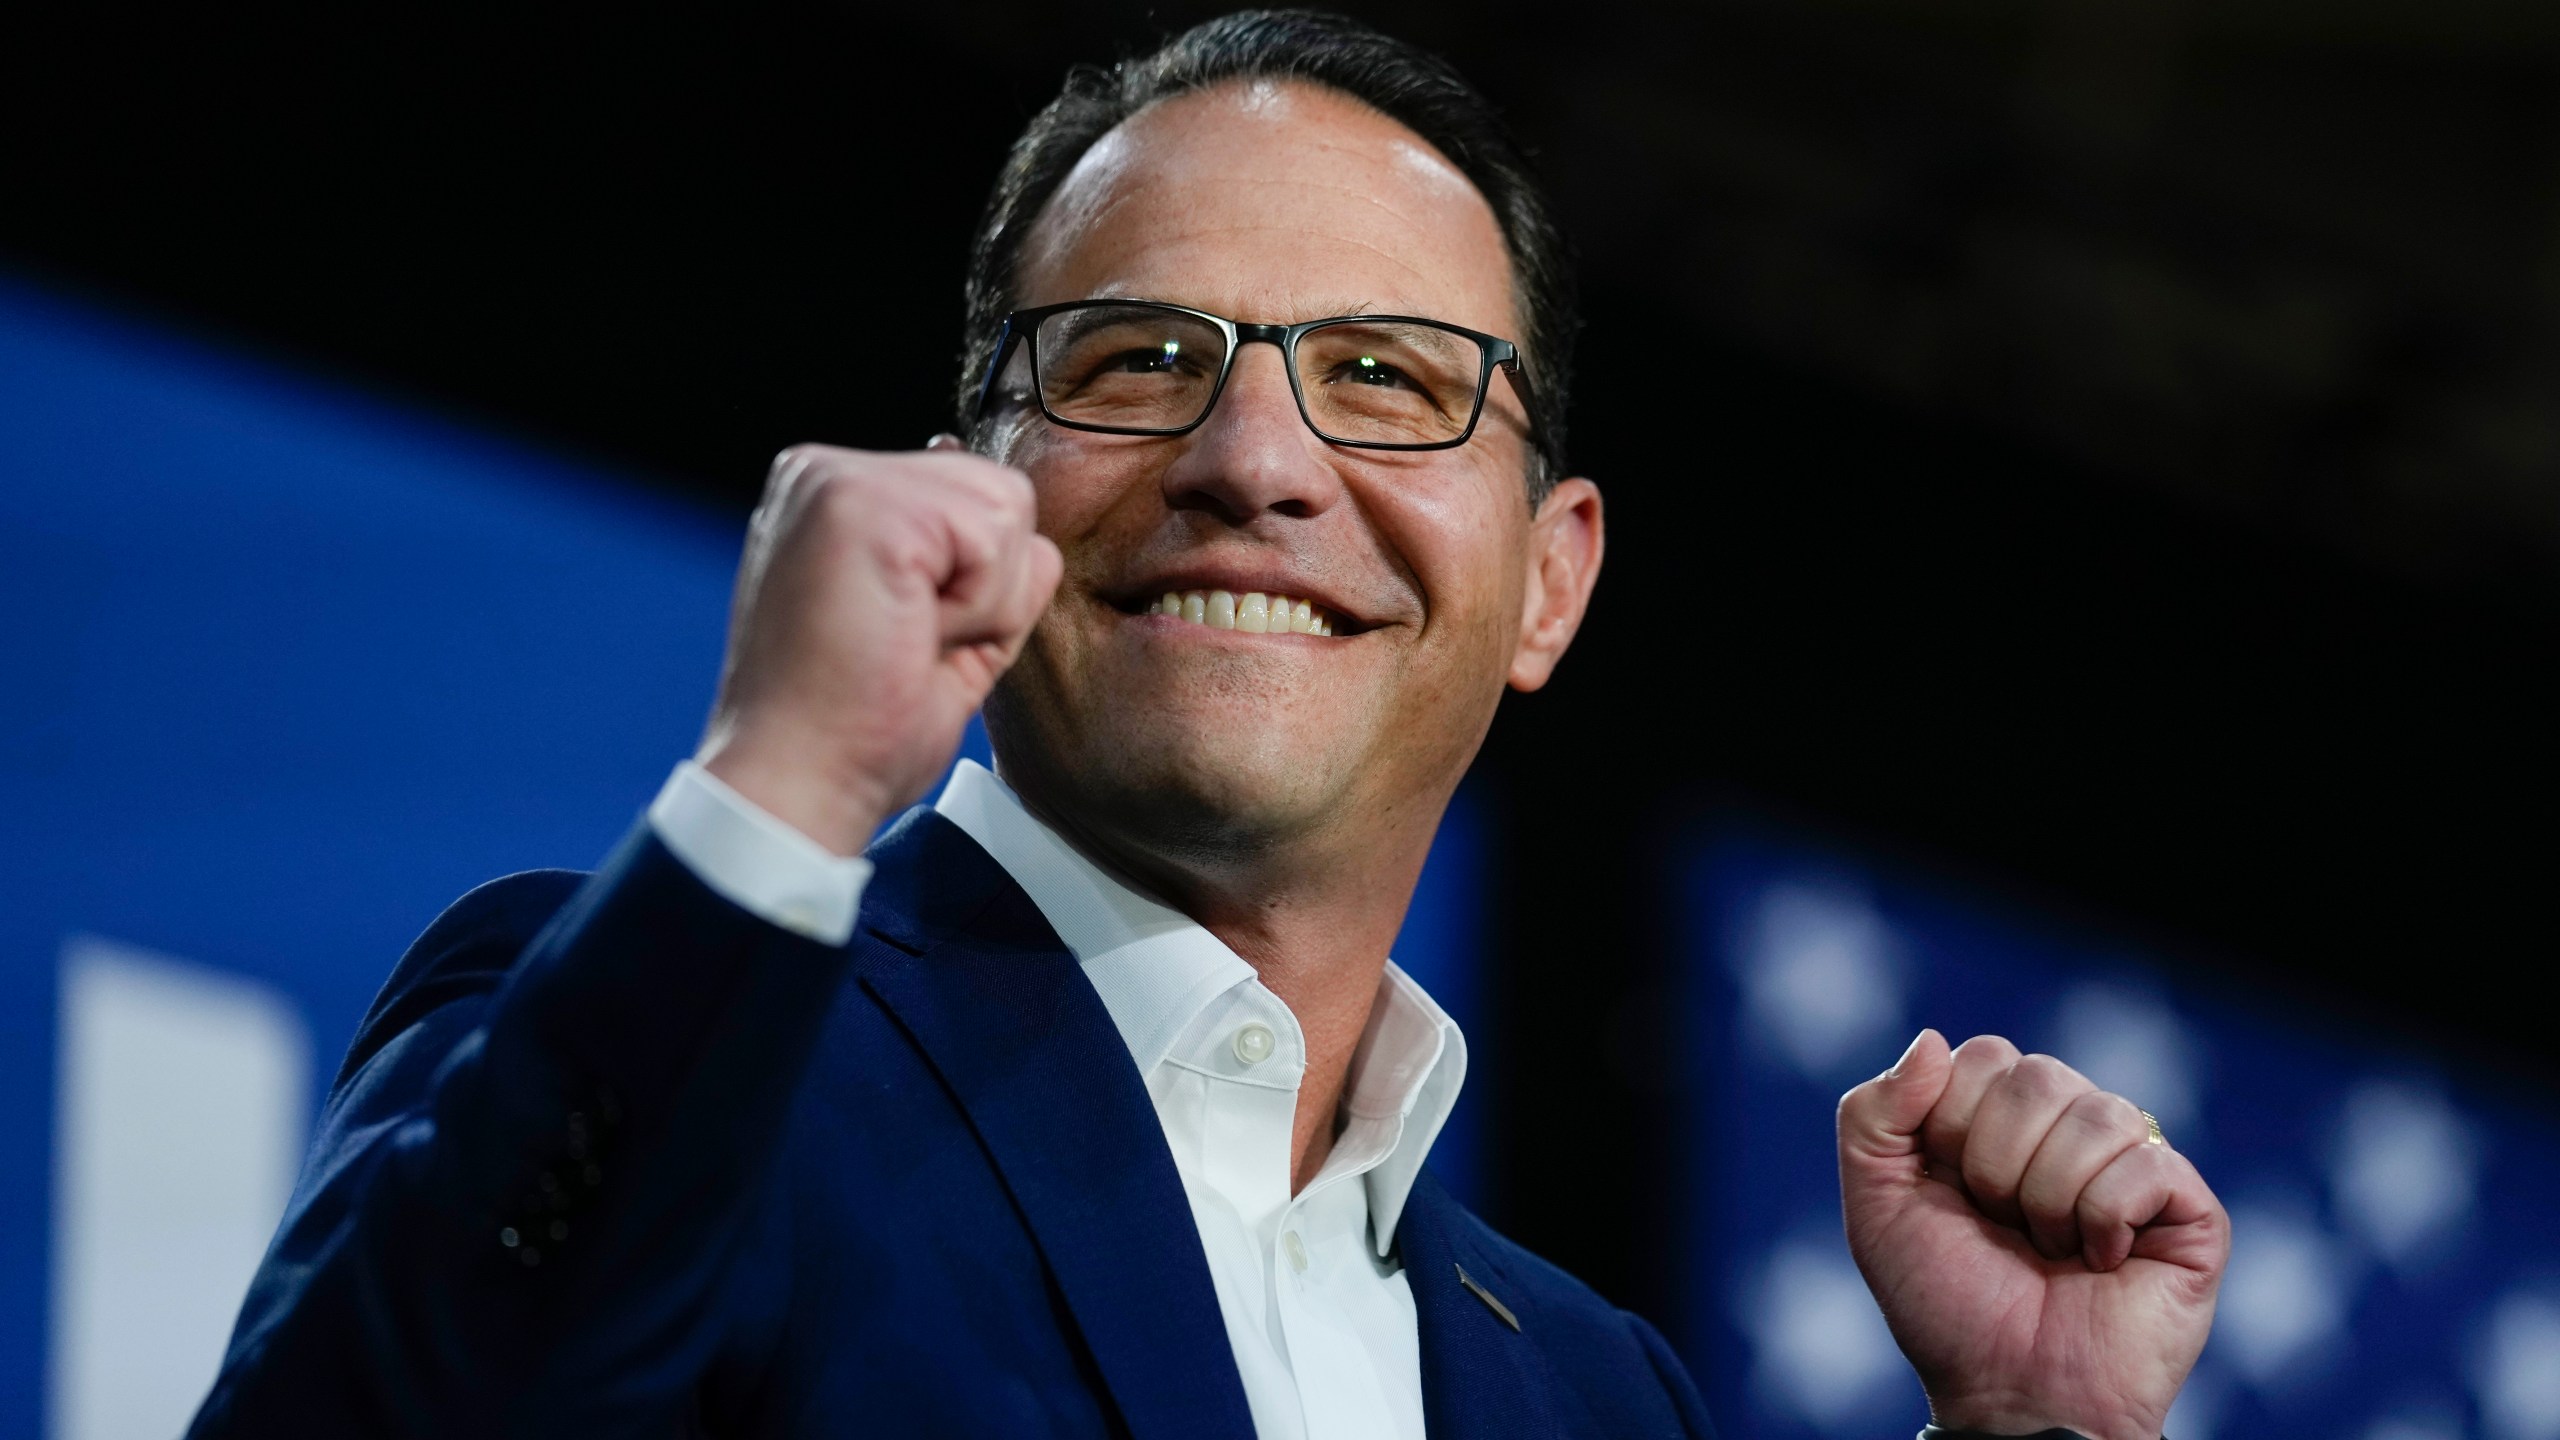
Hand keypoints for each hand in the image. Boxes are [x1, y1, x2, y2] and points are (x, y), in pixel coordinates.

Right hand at [697, 439, 1060, 854]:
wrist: (799, 784)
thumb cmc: (856, 729)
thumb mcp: (939, 628)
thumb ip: (975, 565)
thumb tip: (1014, 510)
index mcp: (836, 498)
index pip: (976, 500)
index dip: (980, 589)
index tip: (903, 642)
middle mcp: (826, 472)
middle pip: (1002, 494)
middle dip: (991, 589)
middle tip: (907, 644)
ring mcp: (838, 479)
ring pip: (1007, 508)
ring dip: (984, 601)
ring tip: (904, 639)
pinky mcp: (861, 502)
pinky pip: (994, 538)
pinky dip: (976, 608)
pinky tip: (906, 635)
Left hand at [1837, 1030, 2228, 1439]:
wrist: (2009, 1394)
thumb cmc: (1946, 1306)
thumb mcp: (1877, 1205)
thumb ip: (1873, 1114)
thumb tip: (1931, 1040)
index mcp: (2002, 1118)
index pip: (1983, 1057)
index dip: (1952, 1127)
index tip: (1952, 1194)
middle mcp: (2072, 1128)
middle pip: (2037, 1075)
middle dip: (1997, 1163)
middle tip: (2003, 1226)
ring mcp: (2135, 1164)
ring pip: (2096, 1113)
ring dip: (2049, 1198)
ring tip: (2051, 1249)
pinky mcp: (2190, 1209)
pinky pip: (2147, 1164)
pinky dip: (2104, 1220)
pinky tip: (2102, 1262)